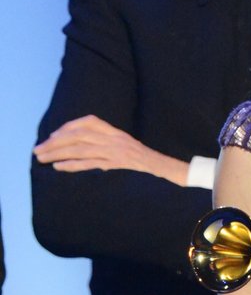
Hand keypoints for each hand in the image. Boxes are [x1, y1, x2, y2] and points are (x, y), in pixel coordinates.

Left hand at [34, 114, 188, 184]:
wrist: (168, 172)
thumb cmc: (148, 164)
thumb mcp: (129, 147)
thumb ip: (111, 143)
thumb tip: (86, 146)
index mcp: (118, 133)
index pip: (89, 122)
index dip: (68, 127)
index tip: (53, 135)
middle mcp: (115, 139)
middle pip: (79, 135)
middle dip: (55, 142)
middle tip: (38, 149)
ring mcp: (116, 152)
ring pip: (80, 149)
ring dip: (57, 153)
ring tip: (42, 158)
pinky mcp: (117, 166)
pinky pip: (90, 164)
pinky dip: (72, 165)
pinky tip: (59, 167)